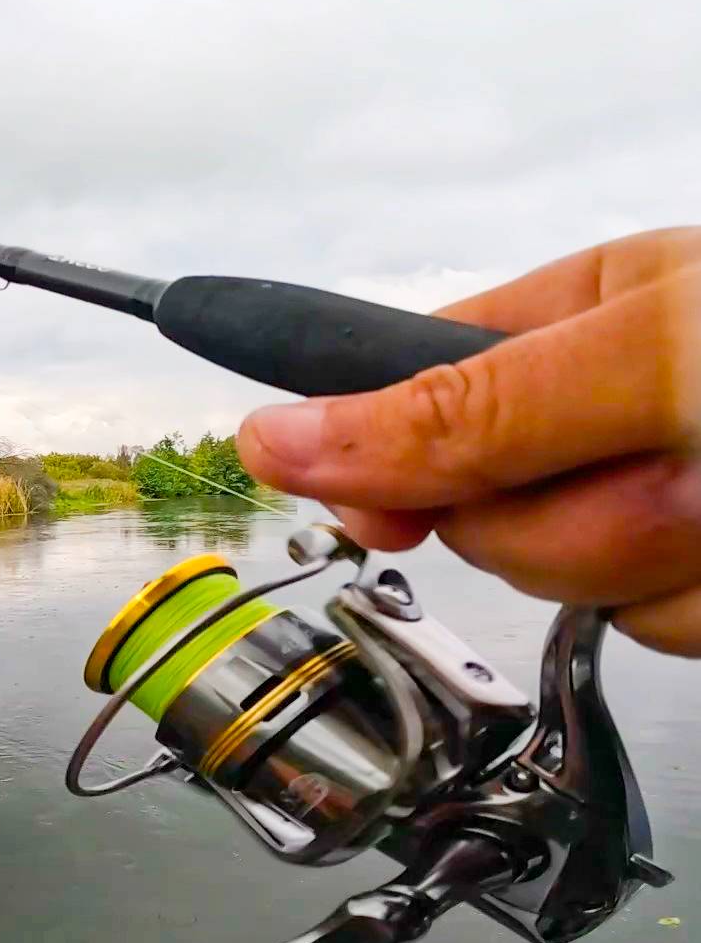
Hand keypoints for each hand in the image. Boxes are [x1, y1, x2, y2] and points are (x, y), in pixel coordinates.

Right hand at [238, 227, 700, 654]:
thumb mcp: (642, 359)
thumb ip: (465, 411)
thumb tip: (284, 439)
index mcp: (575, 317)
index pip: (411, 389)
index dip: (382, 457)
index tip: (381, 516)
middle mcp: (605, 410)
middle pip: (484, 514)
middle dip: (566, 521)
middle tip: (670, 476)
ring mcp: (659, 500)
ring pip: (564, 582)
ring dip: (644, 562)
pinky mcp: (693, 580)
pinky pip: (646, 624)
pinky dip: (696, 602)